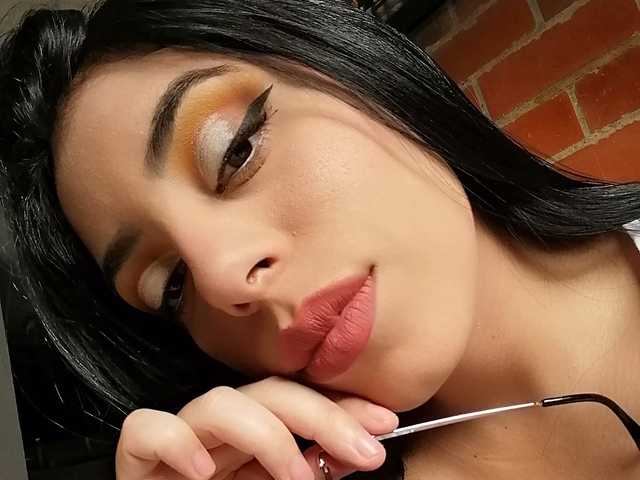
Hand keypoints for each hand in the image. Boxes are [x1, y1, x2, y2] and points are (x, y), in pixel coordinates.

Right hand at [115, 375, 398, 478]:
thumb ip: (314, 471)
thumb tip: (360, 449)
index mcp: (254, 443)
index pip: (299, 403)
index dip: (342, 407)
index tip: (385, 422)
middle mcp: (221, 437)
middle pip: (268, 393)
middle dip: (321, 414)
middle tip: (365, 449)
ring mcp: (181, 444)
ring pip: (218, 402)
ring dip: (266, 434)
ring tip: (296, 477)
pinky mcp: (138, 461)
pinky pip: (145, 430)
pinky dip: (176, 443)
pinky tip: (204, 471)